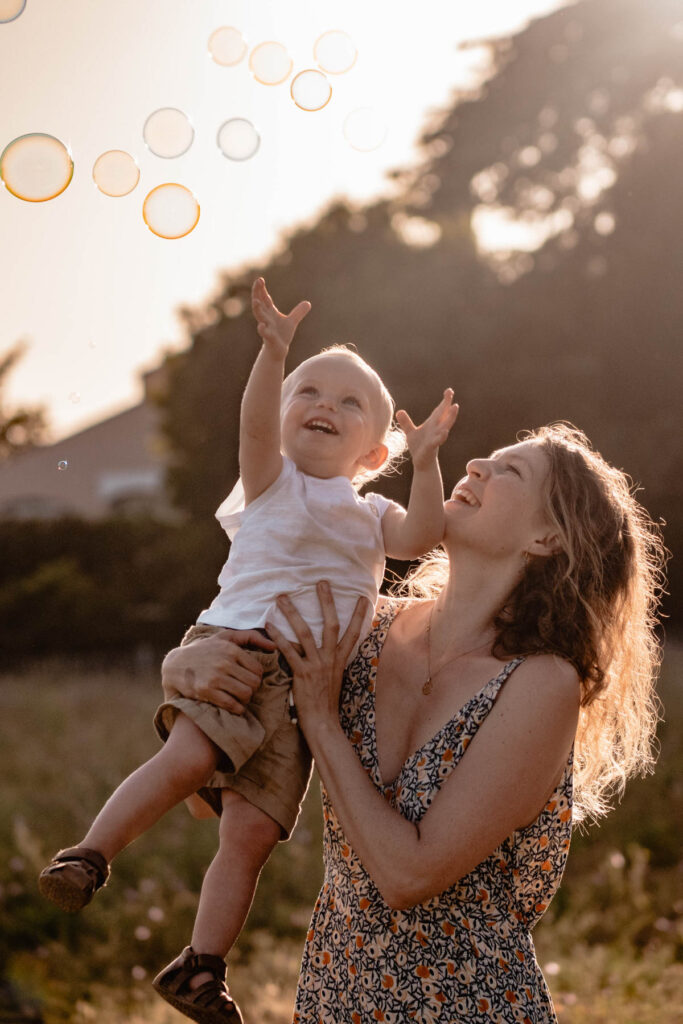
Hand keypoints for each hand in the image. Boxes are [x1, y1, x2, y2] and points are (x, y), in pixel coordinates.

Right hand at [161, 629, 274, 713]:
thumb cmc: (205, 650)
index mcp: (231, 649)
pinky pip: (232, 705)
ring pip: (245, 694)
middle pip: (254, 683)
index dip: (256, 678)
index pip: (258, 670)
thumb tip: (274, 646)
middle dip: (252, 690)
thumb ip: (250, 637)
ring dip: (245, 700)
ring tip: (240, 698)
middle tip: (245, 690)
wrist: (175, 665)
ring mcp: (215, 677)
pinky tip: (234, 706)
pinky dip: (237, 709)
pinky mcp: (206, 691)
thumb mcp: (225, 637)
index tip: (248, 680)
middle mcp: (224, 662)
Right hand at [251, 277, 310, 359]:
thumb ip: (298, 312)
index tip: (260, 279)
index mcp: (270, 313)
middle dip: (257, 293)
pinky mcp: (269, 338)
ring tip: (256, 301)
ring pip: (260, 317)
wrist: (278, 351)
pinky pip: (265, 333)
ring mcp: (267, 328)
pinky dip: (262, 330)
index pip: (265, 298)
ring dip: (257, 309)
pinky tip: (261, 326)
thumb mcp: (292, 322)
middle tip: (257, 282)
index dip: (262, 289)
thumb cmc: (282, 335)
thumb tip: (308, 303)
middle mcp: (266, 318)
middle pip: (259, 304)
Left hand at [265, 583, 370, 729]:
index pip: (353, 633)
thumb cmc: (327, 703)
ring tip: (282, 597)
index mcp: (340, 660)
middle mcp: (330, 659)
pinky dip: (278, 636)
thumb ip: (331, 662)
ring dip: (292, 613)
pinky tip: (269, 624)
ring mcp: (316, 665)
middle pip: (331, 624)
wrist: (323, 724)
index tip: (363, 598)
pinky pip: (288, 650)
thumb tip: (329, 649)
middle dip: (326, 602)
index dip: (359, 615)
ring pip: (305, 633)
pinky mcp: (301, 673)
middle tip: (321, 582)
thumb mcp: (335, 678)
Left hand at [395, 389, 458, 469]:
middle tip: (453, 395)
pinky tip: (444, 431)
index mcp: (432, 425)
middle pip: (444, 416)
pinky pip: (437, 441)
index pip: (440, 411)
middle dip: (449, 406)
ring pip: (445, 426)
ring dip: (450, 417)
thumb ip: (406, 422)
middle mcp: (436, 430)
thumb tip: (399, 411)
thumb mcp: (410, 432)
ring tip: (455, 407)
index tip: (449, 390)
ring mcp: (435, 438)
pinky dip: (441, 436)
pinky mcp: (431, 447)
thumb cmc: (419, 447)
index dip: (444, 401)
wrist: (421, 463)